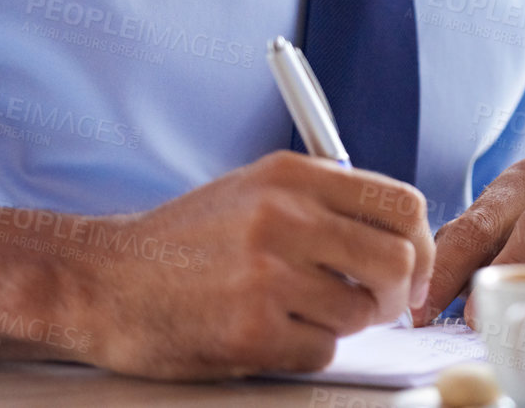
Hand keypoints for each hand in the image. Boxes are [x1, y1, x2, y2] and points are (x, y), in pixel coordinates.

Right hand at [70, 151, 434, 379]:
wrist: (103, 281)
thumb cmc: (185, 241)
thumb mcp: (255, 189)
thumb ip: (325, 201)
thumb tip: (400, 232)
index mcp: (292, 175)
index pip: (402, 203)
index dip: (421, 242)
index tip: (415, 266)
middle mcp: (284, 217)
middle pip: (398, 260)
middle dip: (397, 292)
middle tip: (378, 304)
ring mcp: (267, 274)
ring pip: (361, 311)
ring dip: (344, 322)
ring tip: (303, 312)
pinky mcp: (251, 329)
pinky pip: (322, 350)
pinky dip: (307, 349)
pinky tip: (272, 332)